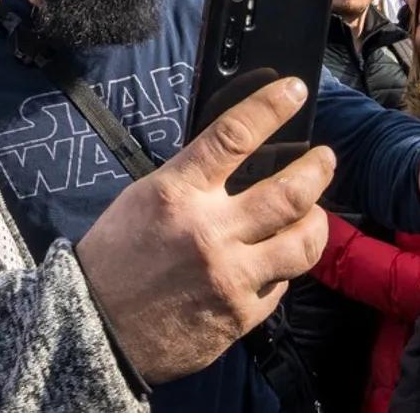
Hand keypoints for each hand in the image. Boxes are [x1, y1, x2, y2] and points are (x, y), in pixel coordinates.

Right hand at [76, 77, 333, 383]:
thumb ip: (192, 179)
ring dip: (316, 222)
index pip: (234, 135)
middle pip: (289, 191)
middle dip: (317, 169)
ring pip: (302, 242)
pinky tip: (274, 260)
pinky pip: (282, 284)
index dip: (272, 106)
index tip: (295, 91)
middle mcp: (209, 231)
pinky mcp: (241, 315)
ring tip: (313, 213)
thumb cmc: (116, 256)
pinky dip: (282, 268)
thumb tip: (240, 159)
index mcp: (177, 193)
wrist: (95, 328)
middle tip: (324, 159)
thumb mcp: (144, 198)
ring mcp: (230, 276)